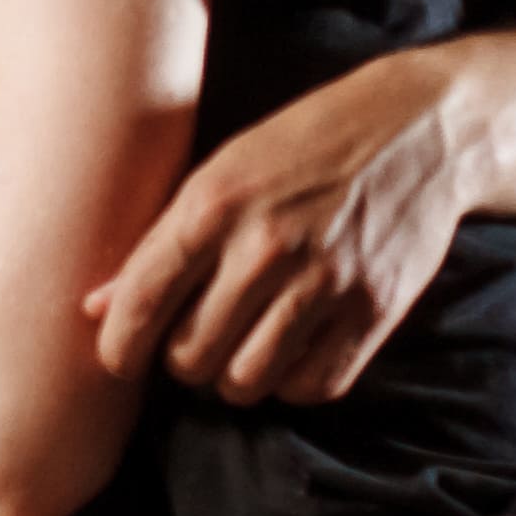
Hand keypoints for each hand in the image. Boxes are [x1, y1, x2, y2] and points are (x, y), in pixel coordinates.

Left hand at [87, 48, 469, 403]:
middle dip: (181, 359)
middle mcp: (264, 247)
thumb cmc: (301, 147)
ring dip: (233, 377)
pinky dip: (291, 383)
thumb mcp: (218, 173)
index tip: (118, 361)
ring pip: (245, 380)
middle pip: (189, 356)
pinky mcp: (375, 308)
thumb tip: (95, 308)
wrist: (420, 129)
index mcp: (212, 205)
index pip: (141, 303)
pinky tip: (288, 353)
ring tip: (239, 348)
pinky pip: (311, 386)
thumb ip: (158, 243)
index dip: (118, 347)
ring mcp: (324, 280)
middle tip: (194, 339)